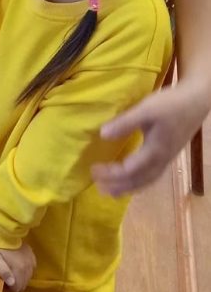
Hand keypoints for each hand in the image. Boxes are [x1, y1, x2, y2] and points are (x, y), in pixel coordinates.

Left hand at [0, 243, 35, 291]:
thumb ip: (3, 271)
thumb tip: (12, 283)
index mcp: (18, 268)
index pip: (19, 285)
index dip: (13, 288)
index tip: (6, 287)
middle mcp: (27, 265)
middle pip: (25, 281)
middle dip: (18, 284)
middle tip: (10, 283)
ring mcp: (30, 258)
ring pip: (30, 274)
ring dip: (24, 278)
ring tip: (16, 277)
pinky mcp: (30, 252)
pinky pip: (33, 265)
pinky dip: (28, 269)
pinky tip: (24, 268)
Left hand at [93, 82, 209, 194]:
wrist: (197, 100)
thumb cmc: (171, 104)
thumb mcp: (146, 110)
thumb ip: (124, 123)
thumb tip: (102, 135)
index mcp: (155, 151)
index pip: (129, 170)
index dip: (111, 173)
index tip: (93, 169)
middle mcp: (162, 159)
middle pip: (139, 180)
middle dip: (118, 186)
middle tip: (98, 187)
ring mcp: (167, 158)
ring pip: (147, 180)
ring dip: (129, 187)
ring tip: (111, 192)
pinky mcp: (168, 153)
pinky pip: (152, 175)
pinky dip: (139, 181)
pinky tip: (131, 178)